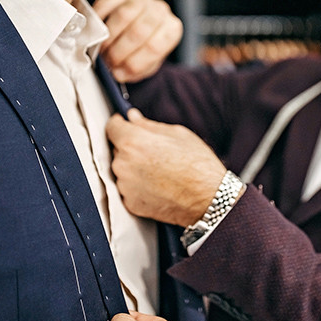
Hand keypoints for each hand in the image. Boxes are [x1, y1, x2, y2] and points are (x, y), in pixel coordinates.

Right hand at [92, 0, 182, 82]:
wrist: (142, 30)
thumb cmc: (144, 47)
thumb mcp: (145, 64)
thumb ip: (134, 70)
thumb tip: (118, 72)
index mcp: (171, 29)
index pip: (154, 47)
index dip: (133, 62)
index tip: (119, 72)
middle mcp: (160, 11)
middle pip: (138, 31)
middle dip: (119, 51)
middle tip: (108, 62)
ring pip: (124, 15)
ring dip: (109, 36)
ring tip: (102, 49)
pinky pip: (108, 3)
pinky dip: (99, 19)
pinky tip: (95, 31)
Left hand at [106, 109, 230, 225]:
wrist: (208, 199)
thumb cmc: (197, 165)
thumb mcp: (177, 134)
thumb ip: (149, 125)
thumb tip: (133, 117)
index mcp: (132, 141)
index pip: (112, 127)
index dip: (121, 124)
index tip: (126, 126)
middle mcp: (122, 163)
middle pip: (118, 150)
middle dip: (131, 148)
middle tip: (155, 153)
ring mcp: (125, 186)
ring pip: (123, 170)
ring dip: (135, 168)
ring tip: (160, 172)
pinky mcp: (130, 203)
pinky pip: (130, 189)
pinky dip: (140, 187)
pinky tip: (159, 186)